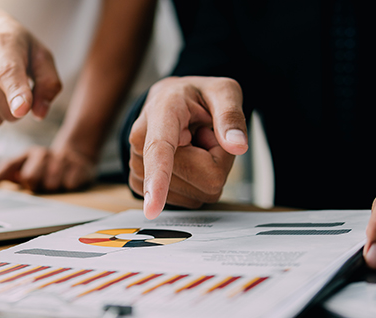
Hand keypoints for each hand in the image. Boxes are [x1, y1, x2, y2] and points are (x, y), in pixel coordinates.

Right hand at [0, 6, 60, 130]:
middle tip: (9, 87)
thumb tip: (38, 114)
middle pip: (6, 112)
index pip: (9, 73)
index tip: (21, 109)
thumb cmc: (9, 43)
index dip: (17, 94)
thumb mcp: (37, 53)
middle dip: (14, 108)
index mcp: (4, 45)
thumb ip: (48, 82)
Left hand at [0, 146, 95, 191]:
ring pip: (51, 184)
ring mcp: (62, 159)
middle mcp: (43, 154)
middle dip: (35, 185)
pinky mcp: (79, 167)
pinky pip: (69, 185)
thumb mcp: (26, 166)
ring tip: (56, 181)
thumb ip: (5, 174)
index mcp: (28, 154)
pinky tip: (69, 180)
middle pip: (30, 178)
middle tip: (41, 183)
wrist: (77, 155)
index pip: (9, 165)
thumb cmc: (45, 166)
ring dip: (53, 188)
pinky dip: (68, 187)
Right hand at [128, 76, 247, 218]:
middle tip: (206, 134)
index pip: (159, 150)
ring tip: (194, 144)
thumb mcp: (223, 91)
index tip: (152, 209)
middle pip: (198, 176)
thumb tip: (237, 146)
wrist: (170, 100)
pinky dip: (194, 183)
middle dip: (215, 159)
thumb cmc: (195, 96)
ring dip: (204, 172)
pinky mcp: (141, 183)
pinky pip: (186, 199)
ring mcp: (138, 164)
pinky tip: (185, 159)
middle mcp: (141, 139)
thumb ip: (231, 116)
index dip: (158, 179)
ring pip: (193, 191)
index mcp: (161, 112)